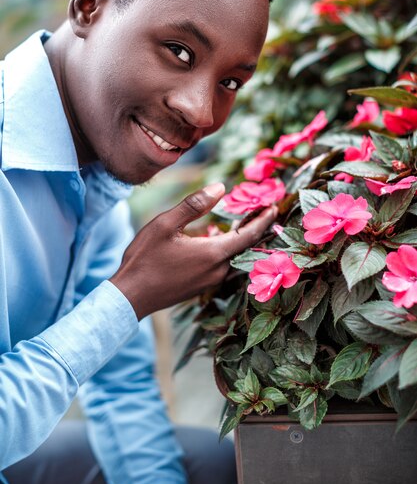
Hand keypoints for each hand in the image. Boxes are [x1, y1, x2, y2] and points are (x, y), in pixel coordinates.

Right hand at [109, 183, 276, 319]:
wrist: (130, 296)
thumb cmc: (145, 258)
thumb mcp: (165, 225)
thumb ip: (194, 205)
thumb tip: (221, 187)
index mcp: (213, 254)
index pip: (249, 235)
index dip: (263, 219)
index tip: (274, 206)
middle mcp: (218, 270)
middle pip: (245, 246)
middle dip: (255, 226)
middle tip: (263, 208)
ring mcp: (210, 281)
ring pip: (233, 256)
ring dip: (240, 238)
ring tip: (243, 220)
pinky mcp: (201, 286)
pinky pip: (222, 264)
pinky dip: (227, 249)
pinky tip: (217, 238)